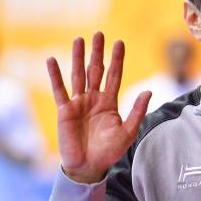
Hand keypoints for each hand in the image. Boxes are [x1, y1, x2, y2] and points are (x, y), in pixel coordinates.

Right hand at [46, 32, 150, 183]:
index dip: (117, 60)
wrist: (89, 166)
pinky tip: (52, 60)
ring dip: (78, 57)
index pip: (114, 75)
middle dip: (98, 52)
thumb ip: (137, 111)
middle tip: (100, 33)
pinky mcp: (64, 110)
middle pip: (96, 70)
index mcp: (109, 102)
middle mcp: (94, 98)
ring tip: (79, 40)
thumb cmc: (109, 151)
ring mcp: (78, 103)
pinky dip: (55, 75)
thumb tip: (148, 91)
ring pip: (78, 75)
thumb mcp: (128, 132)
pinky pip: (59, 90)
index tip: (119, 43)